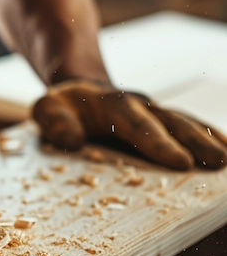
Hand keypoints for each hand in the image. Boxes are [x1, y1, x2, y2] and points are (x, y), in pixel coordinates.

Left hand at [33, 80, 226, 169]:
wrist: (81, 92)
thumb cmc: (63, 108)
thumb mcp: (46, 109)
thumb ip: (53, 121)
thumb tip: (71, 140)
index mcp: (112, 103)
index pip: (136, 122)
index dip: (158, 142)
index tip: (181, 162)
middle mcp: (140, 105)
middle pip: (171, 121)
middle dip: (195, 142)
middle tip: (218, 162)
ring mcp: (155, 112)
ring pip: (186, 123)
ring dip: (209, 140)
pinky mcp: (163, 122)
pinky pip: (189, 128)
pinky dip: (209, 137)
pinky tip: (225, 150)